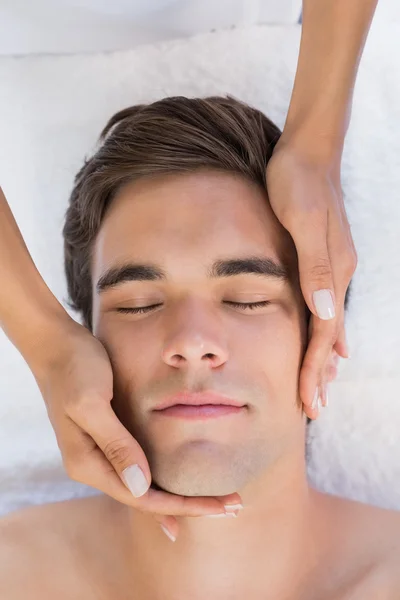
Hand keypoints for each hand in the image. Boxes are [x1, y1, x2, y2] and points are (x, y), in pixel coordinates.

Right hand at [32, 318, 241, 540]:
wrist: (56, 345)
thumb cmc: (74, 368)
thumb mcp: (92, 402)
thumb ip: (115, 443)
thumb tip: (141, 486)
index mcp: (87, 463)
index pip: (141, 497)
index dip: (182, 506)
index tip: (218, 508)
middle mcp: (92, 466)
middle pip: (146, 498)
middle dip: (188, 506)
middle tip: (232, 508)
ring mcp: (100, 453)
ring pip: (144, 486)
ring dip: (179, 495)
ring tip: (216, 501)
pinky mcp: (108, 437)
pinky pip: (140, 468)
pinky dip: (163, 480)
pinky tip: (179, 488)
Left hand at [266, 135, 356, 418]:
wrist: (308, 151)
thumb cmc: (298, 183)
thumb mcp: (303, 220)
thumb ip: (316, 265)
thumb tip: (325, 311)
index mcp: (332, 272)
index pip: (325, 334)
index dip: (315, 369)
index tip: (308, 402)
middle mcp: (336, 275)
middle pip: (330, 336)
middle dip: (320, 374)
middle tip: (313, 409)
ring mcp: (332, 268)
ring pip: (329, 325)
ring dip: (323, 359)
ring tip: (317, 387)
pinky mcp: (322, 259)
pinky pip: (325, 307)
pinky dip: (323, 333)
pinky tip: (324, 343)